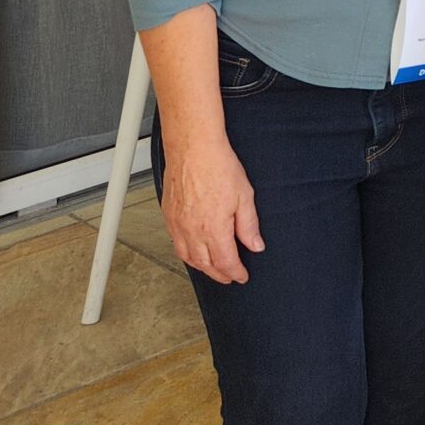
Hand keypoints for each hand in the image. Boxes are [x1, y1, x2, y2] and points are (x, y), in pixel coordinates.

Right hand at [160, 132, 263, 283]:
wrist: (193, 148)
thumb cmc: (218, 166)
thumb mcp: (244, 196)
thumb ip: (249, 225)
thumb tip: (255, 245)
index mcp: (214, 228)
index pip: (225, 261)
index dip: (235, 272)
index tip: (242, 276)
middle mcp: (192, 231)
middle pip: (205, 264)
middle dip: (219, 274)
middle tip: (229, 277)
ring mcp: (177, 224)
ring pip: (188, 257)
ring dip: (201, 267)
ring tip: (213, 269)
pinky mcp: (168, 216)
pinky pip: (176, 243)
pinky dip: (186, 253)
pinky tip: (194, 251)